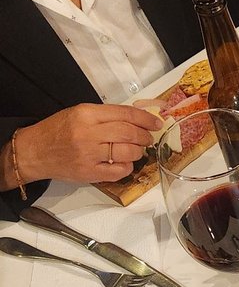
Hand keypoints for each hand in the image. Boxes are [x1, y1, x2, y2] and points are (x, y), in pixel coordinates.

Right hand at [15, 104, 158, 184]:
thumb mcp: (79, 113)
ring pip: (127, 152)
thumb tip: (136, 120)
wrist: (34, 152)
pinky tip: (124, 162)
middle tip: (148, 138)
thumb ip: (105, 115)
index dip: (145, 119)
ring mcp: (89, 155)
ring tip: (136, 150)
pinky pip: (119, 171)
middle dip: (144, 136)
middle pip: (129, 133)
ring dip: (138, 152)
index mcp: (86, 114)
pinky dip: (127, 167)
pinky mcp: (89, 173)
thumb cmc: (57, 130)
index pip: (125, 114)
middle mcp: (88, 133)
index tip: (156, 123)